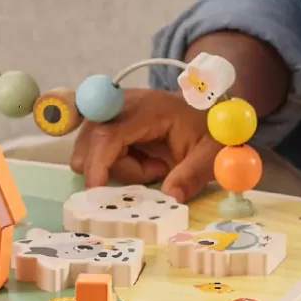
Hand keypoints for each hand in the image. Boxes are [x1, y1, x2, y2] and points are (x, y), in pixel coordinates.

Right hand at [69, 86, 218, 201]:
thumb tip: (171, 197)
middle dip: (115, 169)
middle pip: (93, 141)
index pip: (109, 134)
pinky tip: (140, 158)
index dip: (98, 162)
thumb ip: (193, 175)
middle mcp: (124, 103)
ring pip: (91, 147)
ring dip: (117, 166)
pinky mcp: (109, 119)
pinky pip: (95, 147)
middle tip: (157, 170)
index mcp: (150, 109)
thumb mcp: (210, 155)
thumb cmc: (208, 130)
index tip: (96, 190)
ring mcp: (113, 109)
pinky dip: (113, 162)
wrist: (206, 112)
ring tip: (153, 164)